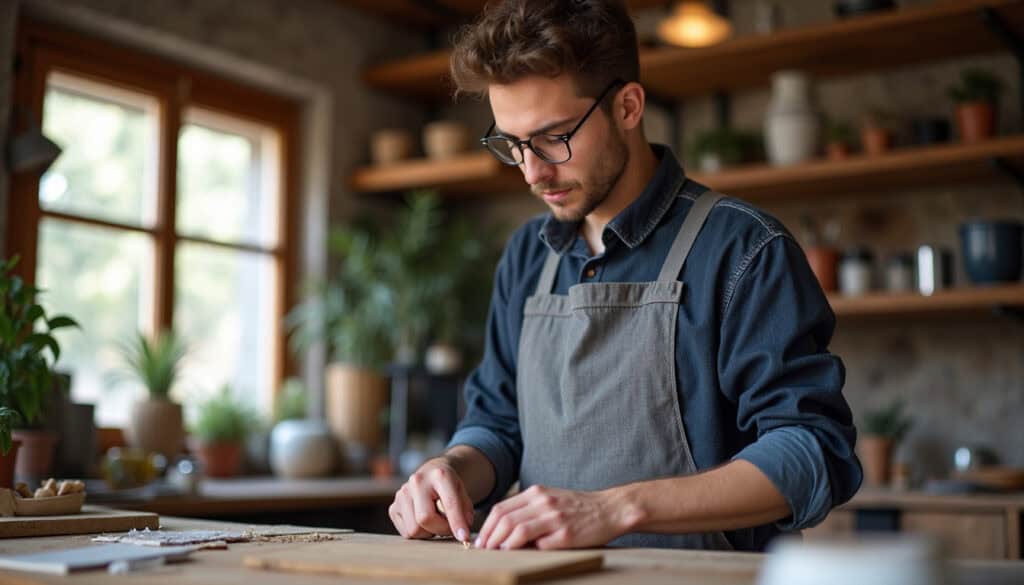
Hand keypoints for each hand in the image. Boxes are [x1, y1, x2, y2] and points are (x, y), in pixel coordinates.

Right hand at [389, 457, 473, 541]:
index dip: (457, 523)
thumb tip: (462, 535)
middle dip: (440, 529)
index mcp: (439, 475)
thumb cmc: (449, 487)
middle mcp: (417, 481)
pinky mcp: (393, 507)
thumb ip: (465, 512)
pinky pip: (406, 533)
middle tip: (449, 527)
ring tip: (435, 521)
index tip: (464, 538)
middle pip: (425, 518)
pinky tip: (423, 520)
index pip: (449, 504)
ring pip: (414, 529)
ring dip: (429, 532)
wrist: (432, 474)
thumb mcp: (463, 493)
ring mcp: (402, 494)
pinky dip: (418, 533)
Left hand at [475, 485, 626, 549]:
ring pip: (517, 530)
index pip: (501, 509)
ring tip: (497, 553)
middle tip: (484, 550)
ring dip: (503, 544)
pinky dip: (526, 550)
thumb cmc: (577, 508)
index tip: (481, 540)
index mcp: (537, 493)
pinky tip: (521, 555)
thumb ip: (528, 511)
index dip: (487, 526)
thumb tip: (503, 532)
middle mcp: (543, 502)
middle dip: (490, 537)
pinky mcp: (566, 534)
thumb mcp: (550, 500)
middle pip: (505, 519)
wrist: (609, 509)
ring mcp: (555, 517)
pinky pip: (539, 544)